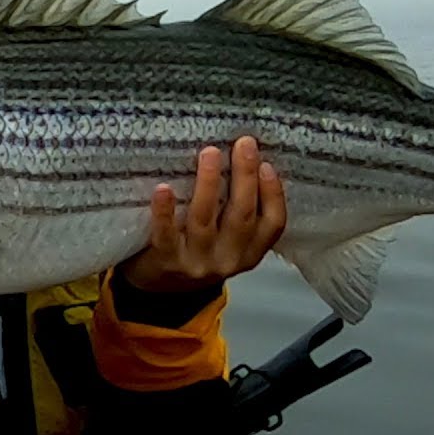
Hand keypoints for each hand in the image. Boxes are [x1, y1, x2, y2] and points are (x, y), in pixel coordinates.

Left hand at [119, 136, 286, 292]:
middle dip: (244, 177)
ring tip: (210, 153)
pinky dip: (164, 211)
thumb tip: (248, 160)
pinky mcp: (166, 261)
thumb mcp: (228, 240)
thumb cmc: (198, 250)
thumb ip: (237, 211)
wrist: (160, 290)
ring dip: (209, 184)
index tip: (267, 164)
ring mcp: (196, 262)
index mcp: (249, 252)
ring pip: (205, 220)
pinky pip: (166, 234)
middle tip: (244, 143)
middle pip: (241, 216)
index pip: (273, 225)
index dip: (273, 194)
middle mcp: (227, 259)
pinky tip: (163, 188)